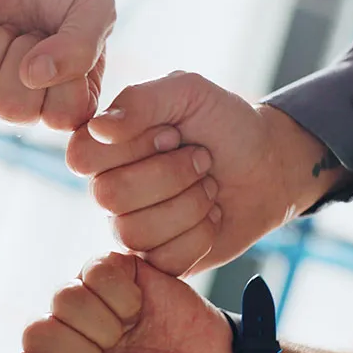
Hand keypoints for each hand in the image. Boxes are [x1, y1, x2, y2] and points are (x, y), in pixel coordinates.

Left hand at [0, 0, 113, 129]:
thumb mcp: (94, 4)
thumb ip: (82, 45)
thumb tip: (34, 76)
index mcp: (70, 96)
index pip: (60, 117)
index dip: (60, 74)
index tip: (65, 36)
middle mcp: (28, 101)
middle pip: (11, 110)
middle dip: (19, 55)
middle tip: (30, 28)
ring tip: (4, 26)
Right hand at [66, 72, 339, 275]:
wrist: (269, 166)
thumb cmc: (225, 124)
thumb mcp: (189, 92)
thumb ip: (141, 101)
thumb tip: (99, 127)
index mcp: (105, 145)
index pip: (82, 156)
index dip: (133, 147)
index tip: (172, 132)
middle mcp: (109, 188)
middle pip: (111, 196)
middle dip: (172, 175)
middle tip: (203, 159)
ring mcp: (130, 227)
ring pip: (135, 232)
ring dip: (190, 205)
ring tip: (209, 186)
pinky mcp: (158, 259)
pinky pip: (163, 260)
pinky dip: (201, 235)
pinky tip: (212, 216)